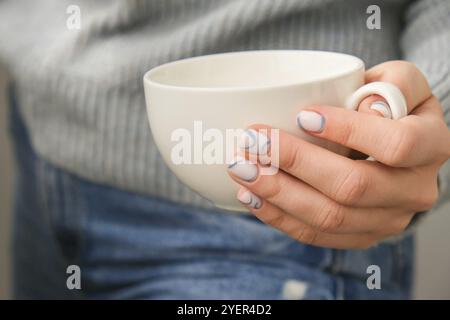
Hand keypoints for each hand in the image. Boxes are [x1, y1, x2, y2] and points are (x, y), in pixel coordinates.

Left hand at [228, 61, 449, 248]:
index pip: (395, 144)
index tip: (303, 115)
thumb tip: (366, 108)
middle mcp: (414, 190)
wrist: (394, 146)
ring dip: (278, 194)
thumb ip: (392, 85)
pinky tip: (251, 197)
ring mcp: (387, 220)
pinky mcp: (360, 236)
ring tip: (241, 170)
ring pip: (328, 218)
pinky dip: (279, 217)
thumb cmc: (389, 106)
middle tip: (252, 142)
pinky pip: (317, 235)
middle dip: (294, 163)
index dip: (348, 130)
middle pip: (352, 187)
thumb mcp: (399, 81)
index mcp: (431, 147)